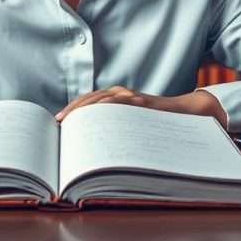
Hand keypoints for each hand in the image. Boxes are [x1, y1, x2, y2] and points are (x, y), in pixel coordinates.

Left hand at [54, 86, 227, 127]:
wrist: (185, 112)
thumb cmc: (154, 122)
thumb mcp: (129, 126)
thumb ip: (112, 128)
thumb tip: (89, 147)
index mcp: (113, 98)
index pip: (86, 102)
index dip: (71, 110)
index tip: (56, 124)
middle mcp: (119, 93)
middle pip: (88, 99)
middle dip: (72, 110)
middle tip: (58, 124)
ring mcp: (130, 96)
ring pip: (101, 99)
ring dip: (85, 109)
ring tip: (71, 120)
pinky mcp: (142, 101)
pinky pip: (121, 103)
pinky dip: (108, 108)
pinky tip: (98, 115)